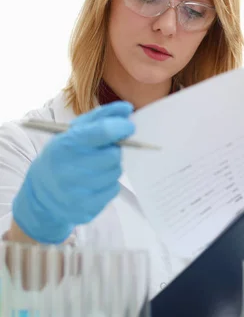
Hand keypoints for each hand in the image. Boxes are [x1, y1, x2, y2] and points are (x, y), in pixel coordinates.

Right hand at [12, 101, 134, 243]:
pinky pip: (113, 190)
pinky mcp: (87, 208)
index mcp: (66, 145)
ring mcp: (78, 191)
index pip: (103, 132)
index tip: (128, 126)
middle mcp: (69, 169)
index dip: (121, 127)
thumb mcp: (73, 131)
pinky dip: (109, 183)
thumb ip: (101, 117)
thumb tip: (127, 108)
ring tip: (97, 166)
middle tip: (106, 150)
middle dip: (115, 150)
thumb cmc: (63, 155)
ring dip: (112, 167)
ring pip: (116, 172)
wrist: (41, 193)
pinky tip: (95, 181)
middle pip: (114, 155)